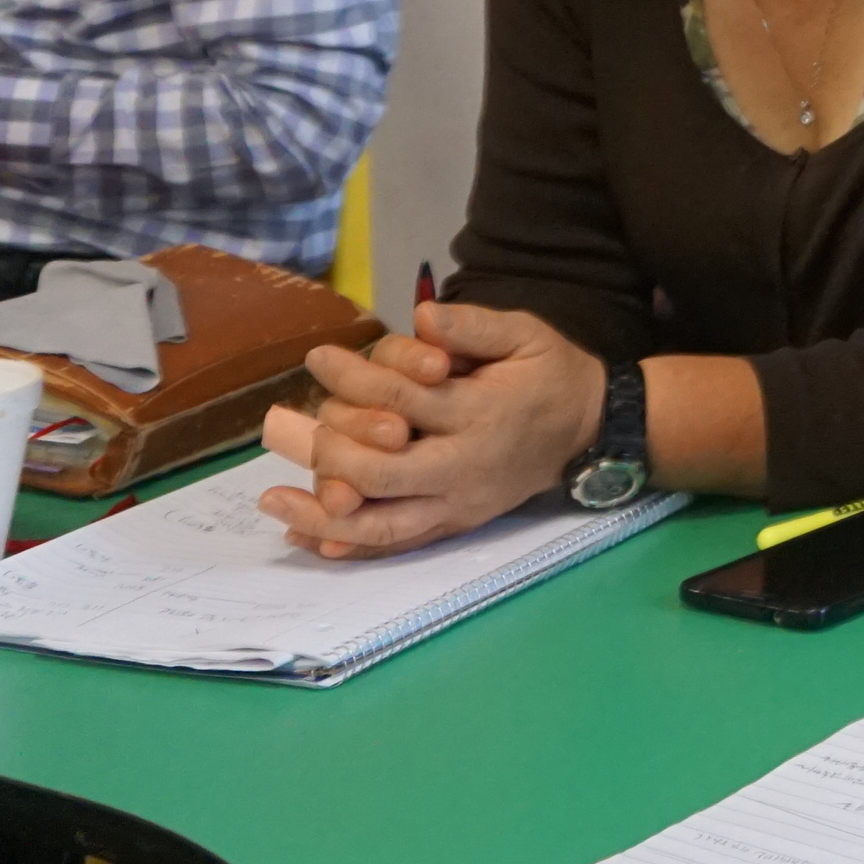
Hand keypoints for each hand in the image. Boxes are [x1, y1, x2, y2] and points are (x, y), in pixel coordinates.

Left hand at [258, 300, 608, 558]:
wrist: (591, 431)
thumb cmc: (551, 374)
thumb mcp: (526, 334)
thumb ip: (475, 326)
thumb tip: (423, 316)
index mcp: (481, 414)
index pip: (404, 400)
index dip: (356, 377)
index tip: (318, 356)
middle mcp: (465, 468)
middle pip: (381, 472)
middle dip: (326, 451)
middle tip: (281, 427)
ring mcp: (459, 506)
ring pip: (383, 524)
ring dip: (323, 515)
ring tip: (271, 502)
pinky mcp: (456, 525)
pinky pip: (398, 544)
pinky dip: (351, 546)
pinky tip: (309, 539)